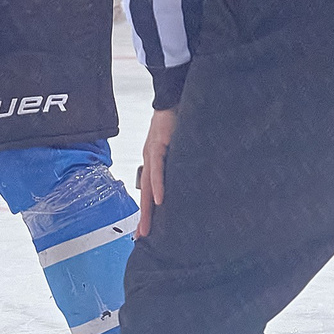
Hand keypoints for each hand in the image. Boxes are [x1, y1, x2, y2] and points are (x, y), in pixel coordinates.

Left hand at [135, 106, 177, 237]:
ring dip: (147, 209)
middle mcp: (149, 160)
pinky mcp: (158, 145)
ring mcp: (152, 153)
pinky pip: (157, 170)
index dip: (148, 211)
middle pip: (144, 194)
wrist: (173, 95)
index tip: (145, 231)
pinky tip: (158, 201)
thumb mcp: (180, 146)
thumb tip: (192, 179)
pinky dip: (158, 186)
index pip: (149, 191)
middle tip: (141, 238)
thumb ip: (181, 162)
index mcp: (154, 162)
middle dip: (144, 217)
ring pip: (147, 187)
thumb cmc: (178, 119)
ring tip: (146, 228)